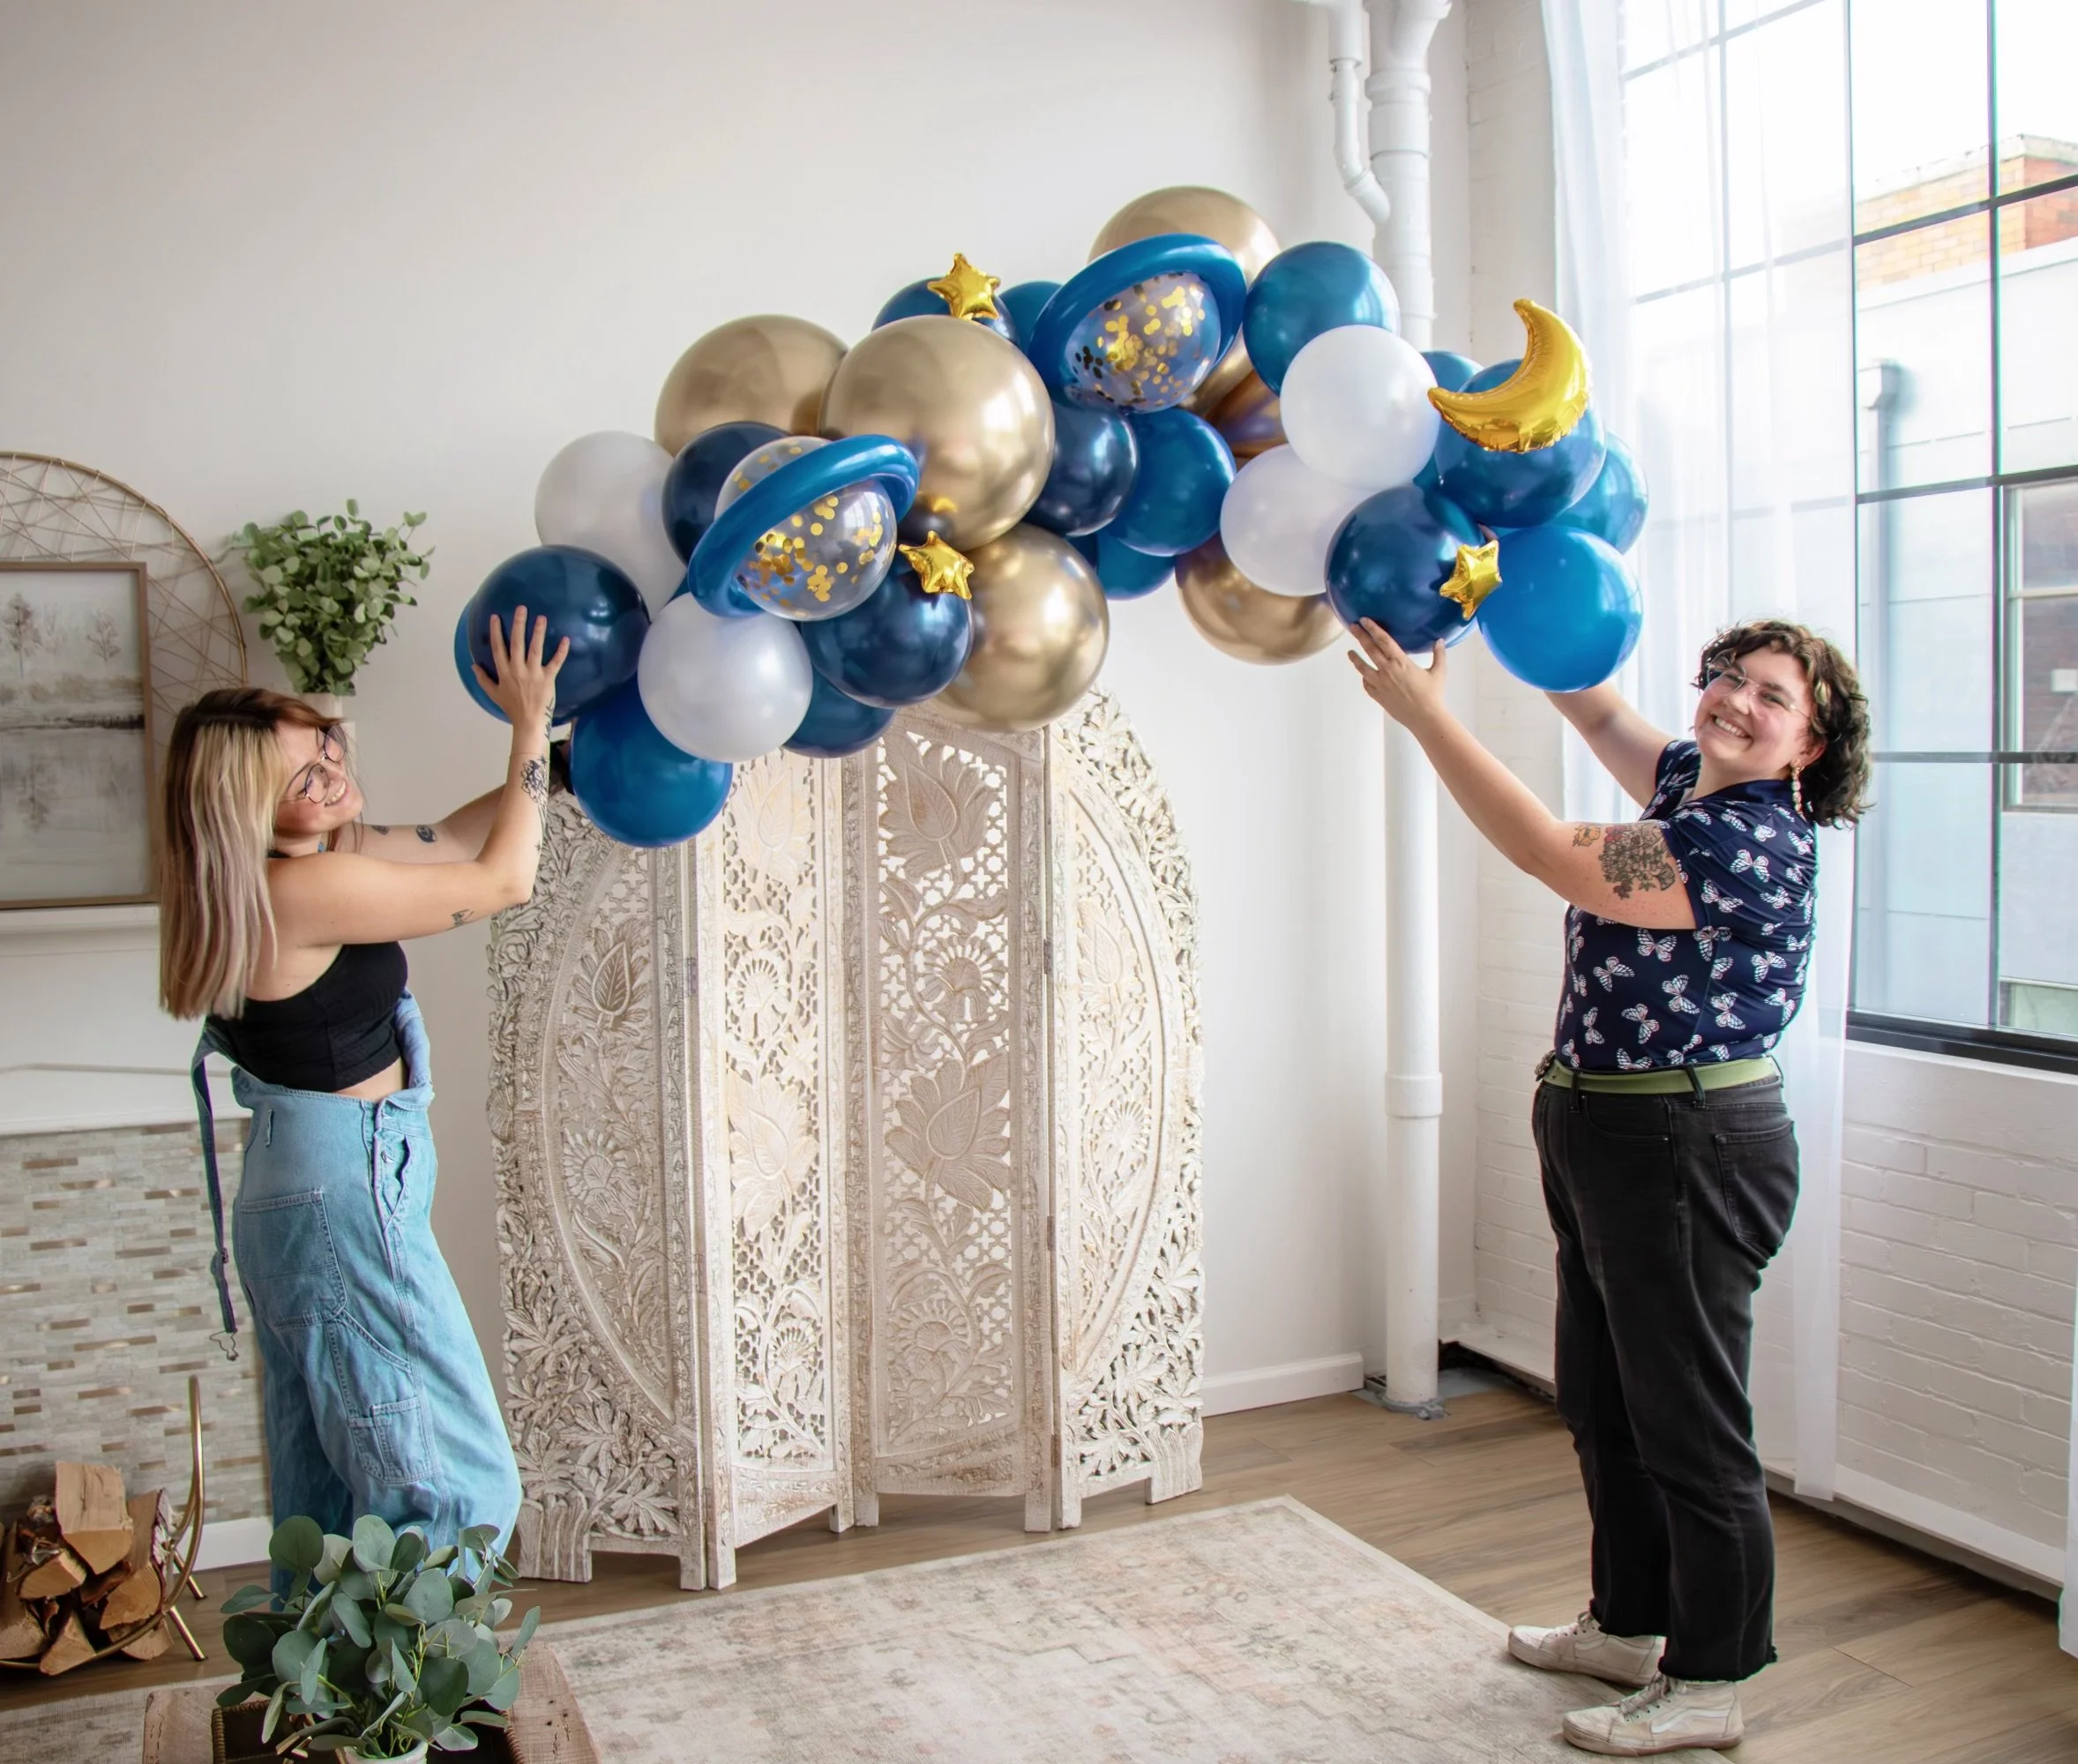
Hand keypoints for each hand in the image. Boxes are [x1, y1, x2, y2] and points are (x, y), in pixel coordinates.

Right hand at [478, 607, 569, 734]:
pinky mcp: (548, 679)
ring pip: (535, 649)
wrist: (529, 722)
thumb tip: (473, 666)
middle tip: (522, 608)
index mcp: (504, 672)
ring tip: (541, 618)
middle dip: (518, 625)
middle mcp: (517, 670)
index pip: (498, 648)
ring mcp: (534, 674)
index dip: (496, 632)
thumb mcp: (493, 693)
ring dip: (538, 632)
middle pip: (517, 643)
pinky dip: (561, 651)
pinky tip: (565, 639)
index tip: (496, 617)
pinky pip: (556, 662)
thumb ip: (483, 679)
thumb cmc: (512, 708)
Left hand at [1347, 619, 1447, 727]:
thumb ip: (1439, 654)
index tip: (1364, 620)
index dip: (1373, 628)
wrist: (1425, 718)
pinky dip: (1364, 678)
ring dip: (1355, 659)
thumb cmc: (1433, 694)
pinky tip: (1363, 675)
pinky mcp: (1378, 696)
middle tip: (1352, 627)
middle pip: (1369, 649)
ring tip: (1349, 652)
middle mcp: (1387, 670)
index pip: (1383, 640)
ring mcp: (1380, 684)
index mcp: (1400, 661)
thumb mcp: (1439, 672)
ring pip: (1363, 668)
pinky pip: (1367, 684)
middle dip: (1360, 636)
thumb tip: (1440, 641)